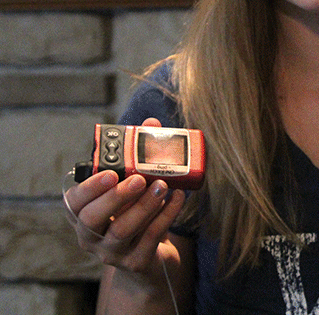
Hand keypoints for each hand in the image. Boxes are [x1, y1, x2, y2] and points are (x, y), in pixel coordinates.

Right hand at [64, 118, 185, 273]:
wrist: (152, 253)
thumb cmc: (135, 210)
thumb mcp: (133, 184)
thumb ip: (137, 154)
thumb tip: (150, 124)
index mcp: (83, 213)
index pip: (73, 203)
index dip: (89, 188)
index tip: (109, 173)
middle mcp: (91, 236)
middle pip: (92, 219)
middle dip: (116, 197)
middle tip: (139, 179)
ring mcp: (111, 253)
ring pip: (122, 231)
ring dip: (144, 206)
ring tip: (163, 185)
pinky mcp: (135, 262)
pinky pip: (149, 239)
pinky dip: (165, 216)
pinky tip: (178, 198)